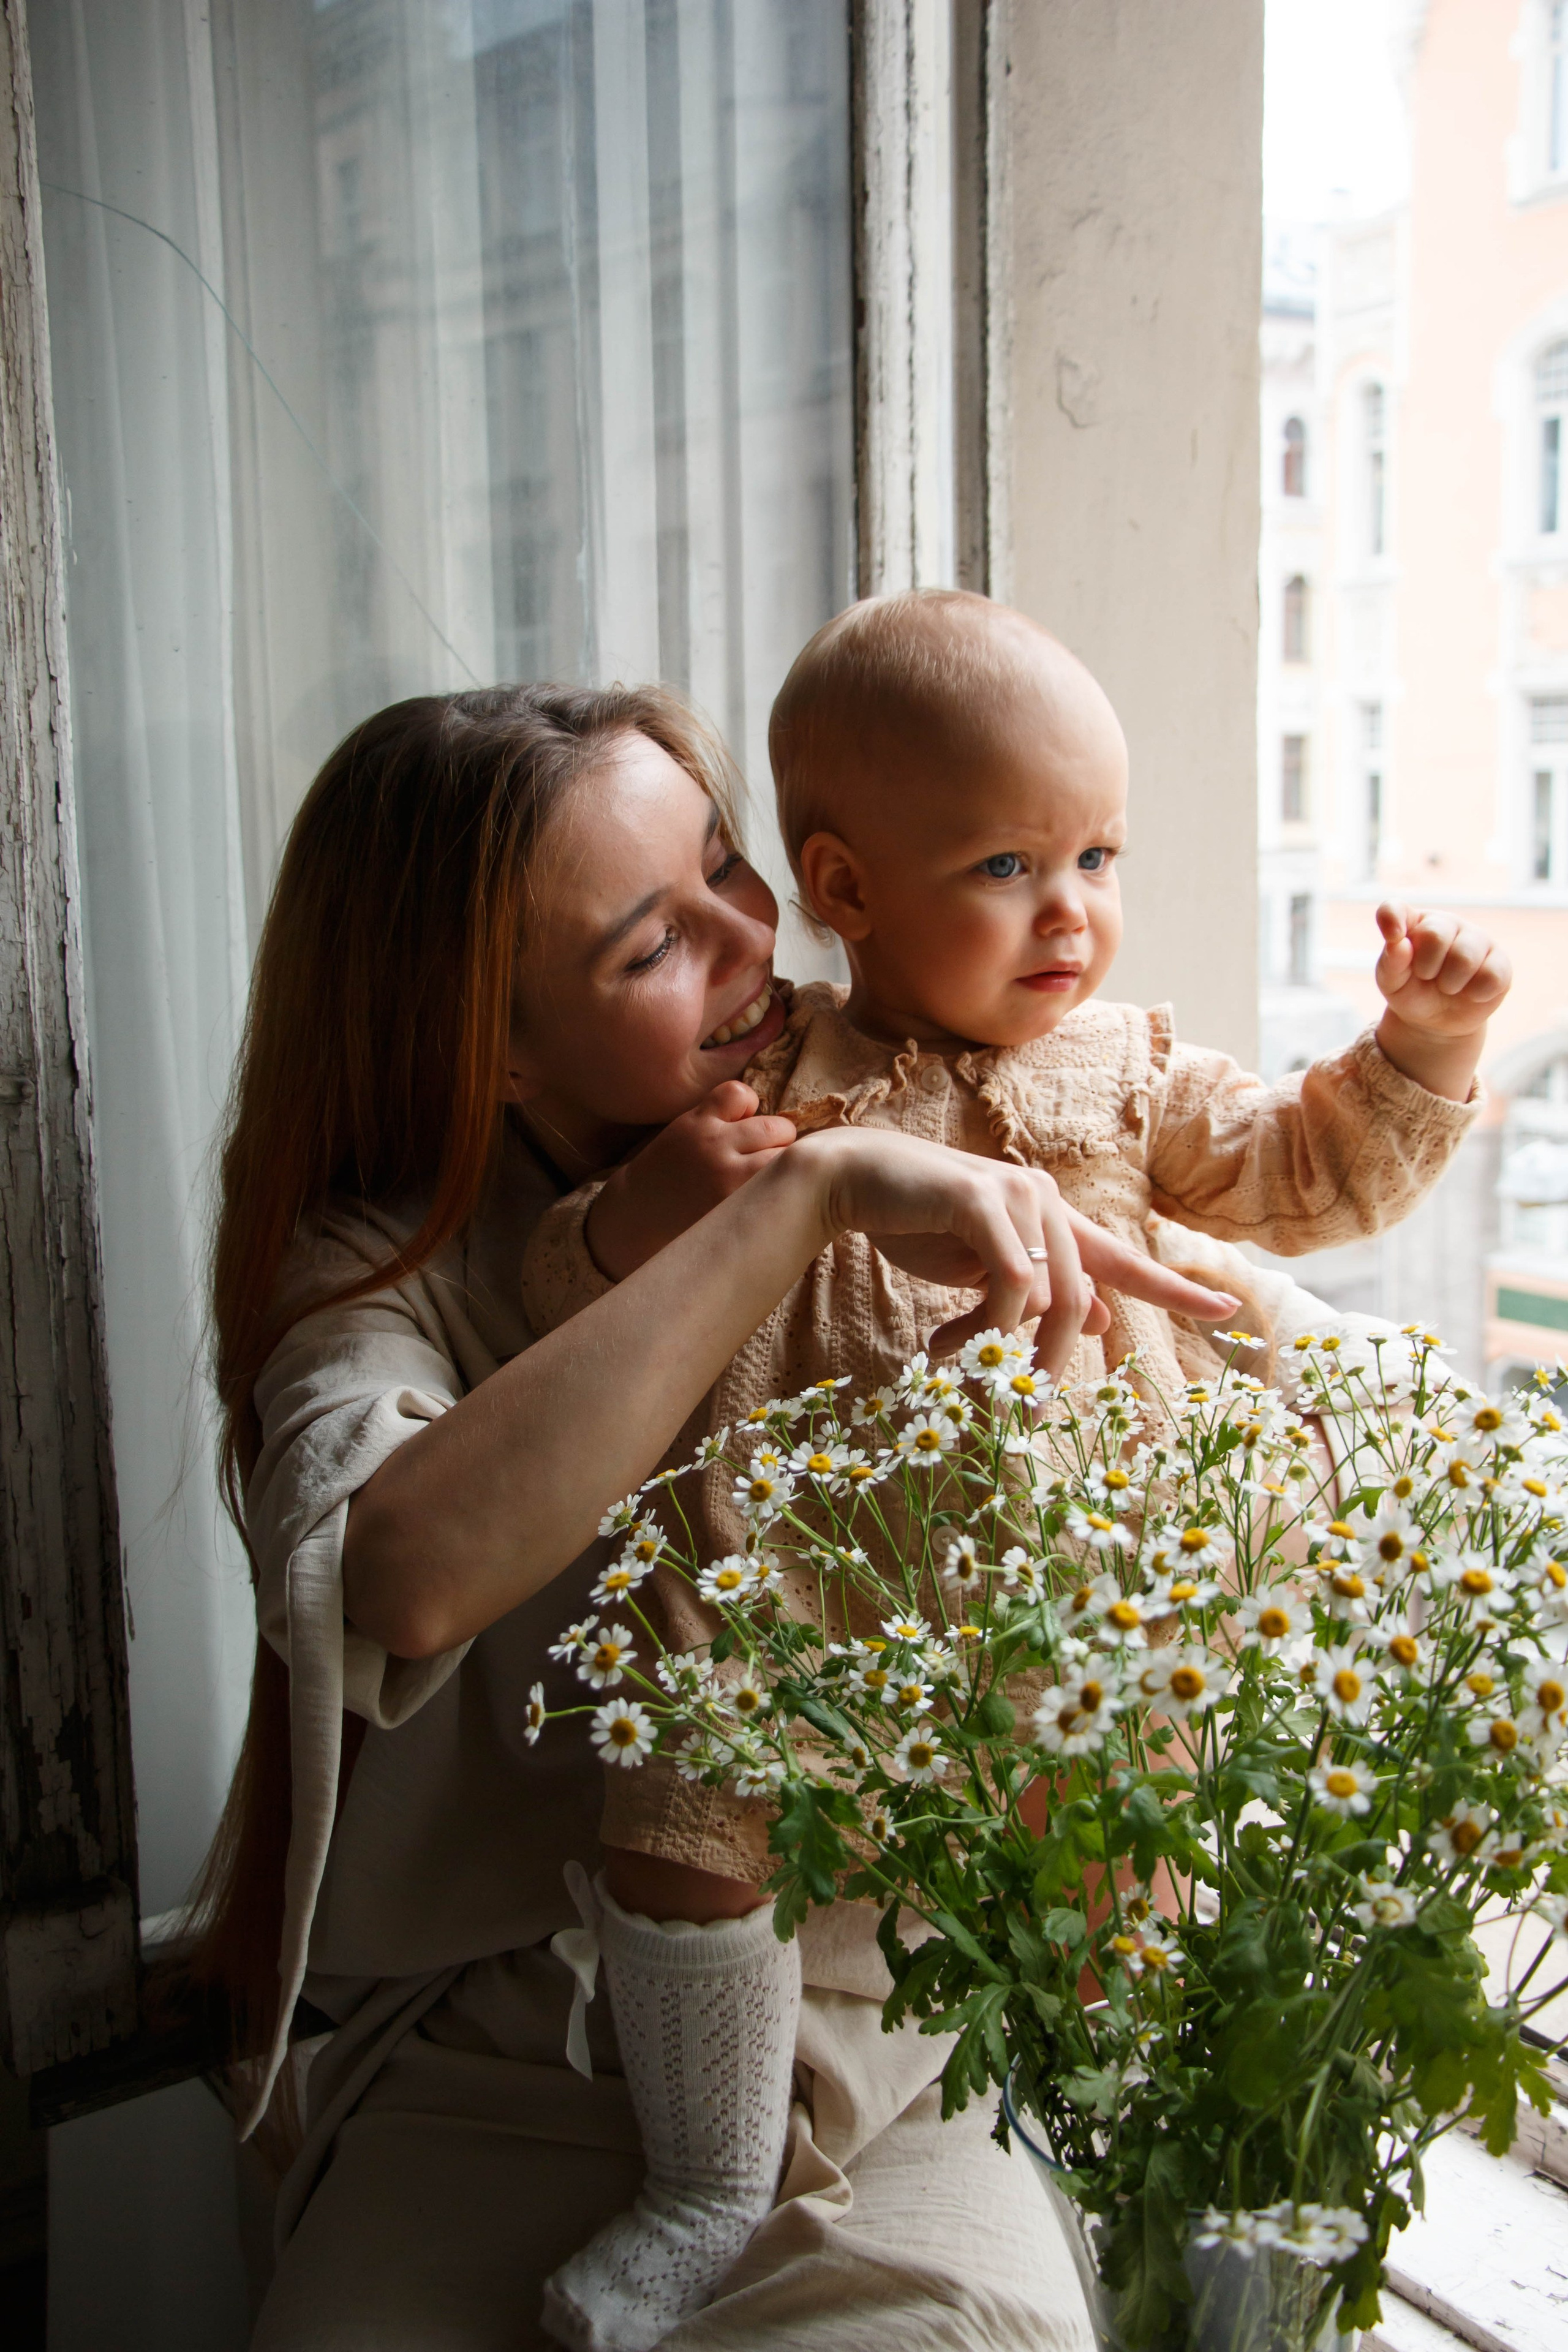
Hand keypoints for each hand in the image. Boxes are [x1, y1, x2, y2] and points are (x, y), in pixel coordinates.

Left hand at [587, 1082, 796, 1279]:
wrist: (636, 1217)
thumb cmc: (692, 1233)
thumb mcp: (732, 1235)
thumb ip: (768, 1215)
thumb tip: (817, 1200)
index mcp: (739, 1200)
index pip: (794, 1174)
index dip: (801, 1179)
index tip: (797, 1186)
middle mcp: (727, 1166)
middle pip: (787, 1146)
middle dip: (789, 1158)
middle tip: (774, 1172)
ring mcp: (709, 1138)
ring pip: (769, 1122)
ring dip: (774, 1135)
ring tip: (760, 1151)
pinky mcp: (693, 1120)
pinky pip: (736, 1093)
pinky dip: (747, 1103)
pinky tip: (741, 1122)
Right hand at [801, 1131, 1239, 1380]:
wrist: (856, 1181)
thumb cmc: (919, 1226)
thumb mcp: (983, 1269)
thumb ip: (1033, 1290)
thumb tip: (1088, 1321)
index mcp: (1055, 1220)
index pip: (1124, 1260)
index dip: (1175, 1287)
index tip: (1226, 1307)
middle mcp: (1049, 1201)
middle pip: (1079, 1301)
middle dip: (1051, 1363)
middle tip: (1021, 1410)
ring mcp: (1021, 1195)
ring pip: (1046, 1299)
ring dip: (999, 1347)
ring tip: (953, 1360)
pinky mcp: (986, 1201)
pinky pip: (1014, 1284)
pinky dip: (986, 1325)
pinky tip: (944, 1342)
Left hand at [1373, 902, 1509, 1102]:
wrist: (1436, 1020)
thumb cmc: (1412, 992)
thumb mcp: (1393, 982)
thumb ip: (1392, 961)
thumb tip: (1399, 943)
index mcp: (1413, 923)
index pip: (1395, 908)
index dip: (1391, 919)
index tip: (1393, 937)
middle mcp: (1447, 923)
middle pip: (1435, 936)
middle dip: (1425, 968)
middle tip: (1427, 977)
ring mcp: (1477, 939)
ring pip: (1465, 958)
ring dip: (1450, 983)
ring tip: (1447, 987)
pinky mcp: (1500, 961)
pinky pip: (1491, 977)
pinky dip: (1475, 993)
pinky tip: (1470, 992)